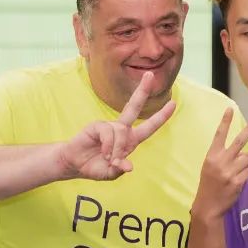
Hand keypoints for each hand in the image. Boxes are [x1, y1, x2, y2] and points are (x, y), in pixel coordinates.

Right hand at [57, 72, 174, 180]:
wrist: (74, 164)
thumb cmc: (94, 167)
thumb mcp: (110, 173)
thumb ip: (120, 170)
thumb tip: (128, 166)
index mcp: (130, 140)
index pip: (149, 126)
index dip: (161, 116)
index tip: (173, 104)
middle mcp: (121, 129)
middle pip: (134, 107)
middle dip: (142, 91)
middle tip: (150, 75)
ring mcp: (109, 126)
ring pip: (121, 131)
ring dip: (116, 148)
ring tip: (108, 158)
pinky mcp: (97, 126)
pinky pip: (108, 132)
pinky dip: (108, 145)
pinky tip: (103, 152)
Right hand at [191, 108, 247, 219]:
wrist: (208, 205)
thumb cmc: (209, 184)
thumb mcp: (210, 167)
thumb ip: (225, 157)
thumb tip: (245, 152)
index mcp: (211, 156)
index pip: (219, 135)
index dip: (225, 122)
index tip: (230, 109)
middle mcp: (220, 161)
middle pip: (239, 141)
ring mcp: (229, 171)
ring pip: (247, 158)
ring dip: (244, 164)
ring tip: (234, 173)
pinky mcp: (238, 181)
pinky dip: (244, 175)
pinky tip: (236, 182)